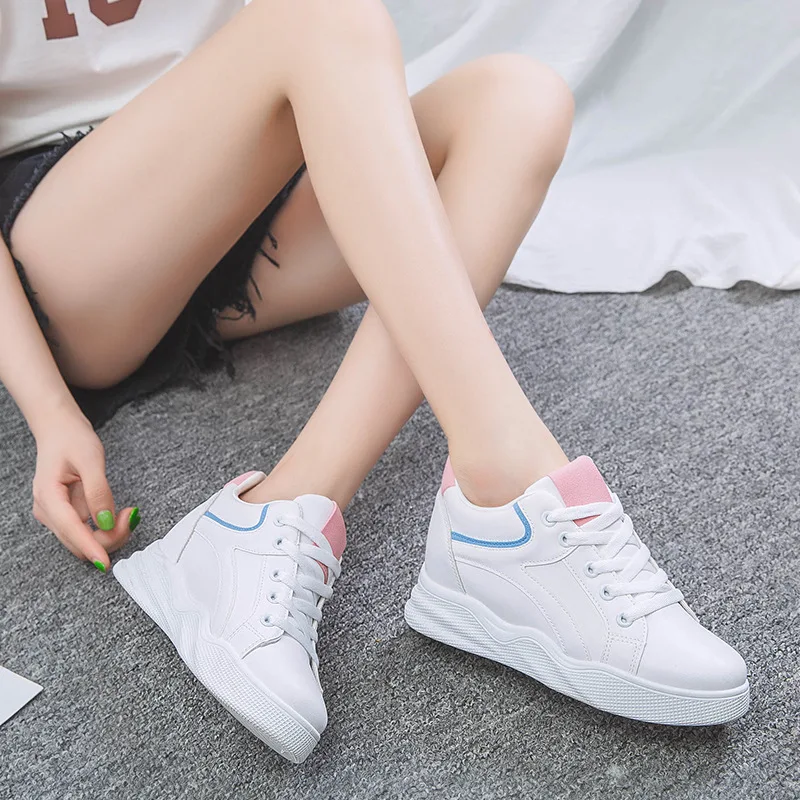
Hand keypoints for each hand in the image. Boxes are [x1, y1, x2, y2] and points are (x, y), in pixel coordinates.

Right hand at [32, 408, 138, 570]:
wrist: (59, 429)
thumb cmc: (72, 439)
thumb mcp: (90, 460)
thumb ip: (98, 491)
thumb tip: (106, 521)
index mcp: (49, 496)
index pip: (71, 530)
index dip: (91, 548)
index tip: (106, 563)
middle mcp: (49, 511)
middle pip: (78, 542)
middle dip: (109, 537)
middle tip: (132, 515)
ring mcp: (56, 515)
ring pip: (84, 540)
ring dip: (110, 534)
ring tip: (128, 512)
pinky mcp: (66, 515)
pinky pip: (87, 531)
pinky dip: (106, 528)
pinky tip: (118, 514)